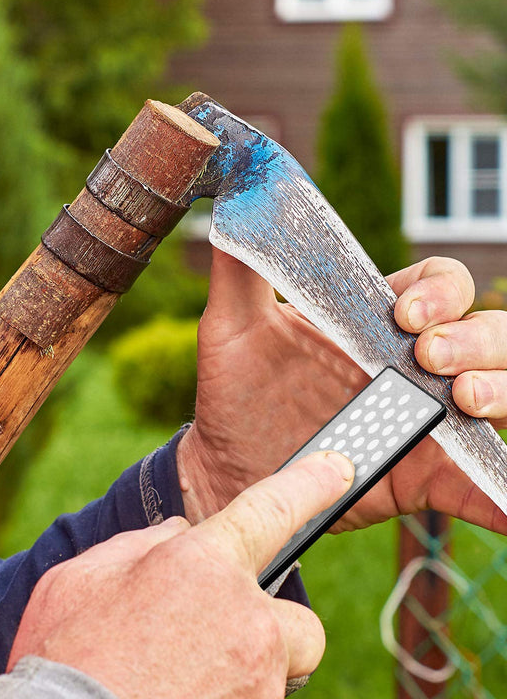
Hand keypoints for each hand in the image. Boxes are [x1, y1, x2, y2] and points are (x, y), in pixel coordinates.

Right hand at [8, 451, 353, 698]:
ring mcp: (255, 684)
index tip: (339, 469)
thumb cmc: (65, 651)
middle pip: (301, 623)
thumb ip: (140, 545)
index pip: (272, 508)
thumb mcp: (83, 575)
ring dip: (244, 671)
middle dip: (272, 629)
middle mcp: (245, 622)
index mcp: (203, 565)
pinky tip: (179, 691)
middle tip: (221, 638)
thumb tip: (177, 536)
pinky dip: (226, 697)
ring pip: (277, 673)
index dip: (309, 483)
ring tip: (182, 674)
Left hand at [178, 250, 506, 532]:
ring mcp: (420, 419)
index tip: (403, 312)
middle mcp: (408, 366)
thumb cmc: (232, 390)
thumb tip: (239, 203)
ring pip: (500, 394)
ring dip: (502, 390)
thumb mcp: (230, 326)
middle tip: (429, 357)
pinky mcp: (419, 475)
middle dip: (478, 337)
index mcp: (372, 322)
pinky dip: (499, 494)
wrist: (226, 464)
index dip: (439, 290)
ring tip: (466, 401)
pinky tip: (504, 501)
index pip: (438, 284)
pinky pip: (478, 485)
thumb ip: (240, 268)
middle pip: (488, 333)